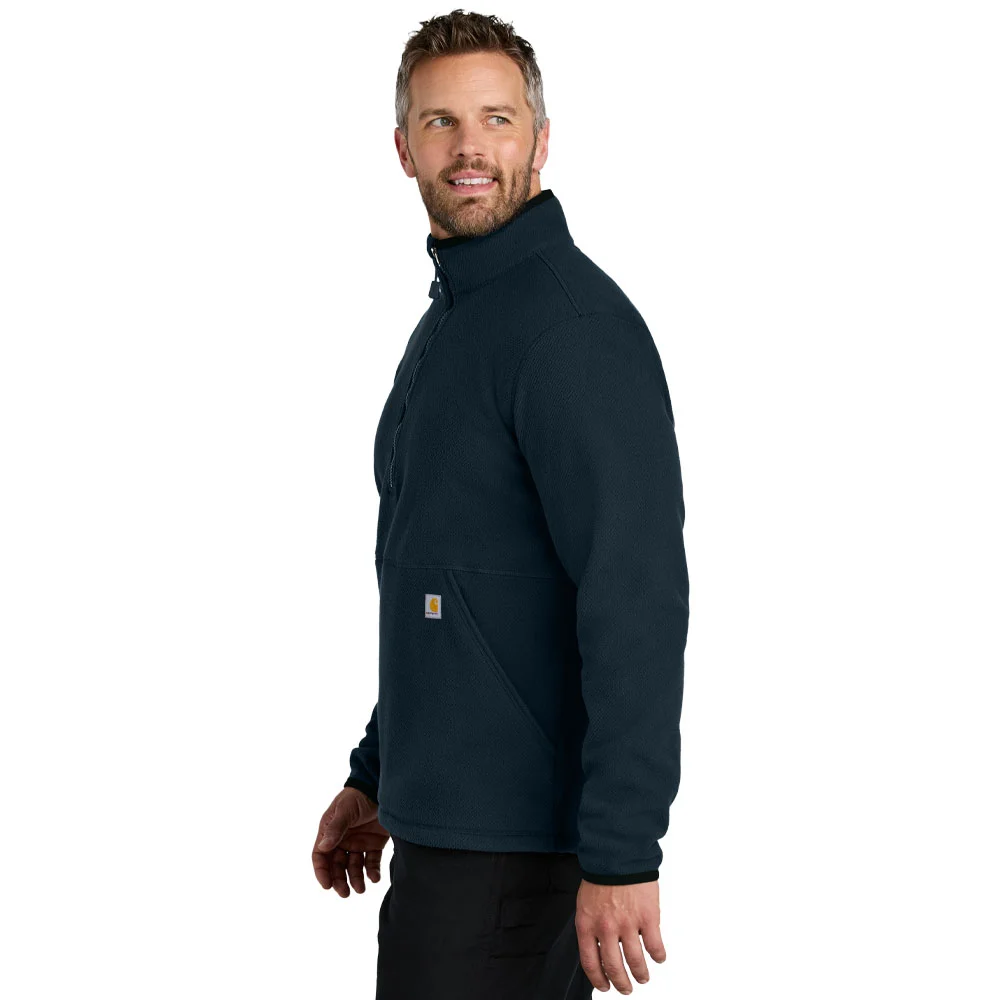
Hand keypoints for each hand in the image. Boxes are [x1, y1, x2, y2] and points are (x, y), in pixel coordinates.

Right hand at [312, 787, 389, 896]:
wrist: (381, 787)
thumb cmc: (358, 796)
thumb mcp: (345, 810)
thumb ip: (335, 829)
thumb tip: (323, 848)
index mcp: (329, 832)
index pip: (320, 855)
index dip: (321, 871)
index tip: (327, 885)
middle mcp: (342, 840)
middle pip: (336, 866)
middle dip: (339, 880)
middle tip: (345, 893)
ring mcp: (358, 842)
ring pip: (353, 867)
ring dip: (355, 879)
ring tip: (361, 889)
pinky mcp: (374, 844)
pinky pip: (371, 862)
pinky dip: (372, 872)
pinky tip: (374, 878)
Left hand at [575, 879, 665, 993]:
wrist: (617, 855)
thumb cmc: (601, 876)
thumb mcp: (585, 903)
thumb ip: (591, 926)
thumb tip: (597, 948)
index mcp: (587, 924)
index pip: (590, 963)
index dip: (599, 979)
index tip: (605, 986)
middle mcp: (606, 928)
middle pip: (614, 967)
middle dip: (621, 983)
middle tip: (626, 988)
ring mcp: (628, 924)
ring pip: (635, 961)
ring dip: (640, 974)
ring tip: (643, 977)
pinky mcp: (648, 918)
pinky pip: (654, 946)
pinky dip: (658, 956)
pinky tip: (658, 957)